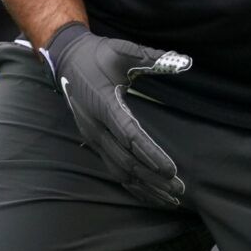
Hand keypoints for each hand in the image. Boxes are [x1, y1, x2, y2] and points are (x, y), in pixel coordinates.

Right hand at [46, 22, 191, 207]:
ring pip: (119, 171)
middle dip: (153, 178)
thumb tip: (185, 61)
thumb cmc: (97, 55)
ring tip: (170, 199)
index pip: (130, 136)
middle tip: (179, 189)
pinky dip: (132, 185)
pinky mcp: (94, 143)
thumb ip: (153, 58)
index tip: (171, 170)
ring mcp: (92, 138)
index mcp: (104, 105)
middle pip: (127, 161)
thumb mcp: (123, 51)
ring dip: (144, 187)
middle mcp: (96, 127)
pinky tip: (149, 194)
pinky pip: (113, 169)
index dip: (151, 155)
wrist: (65, 60)